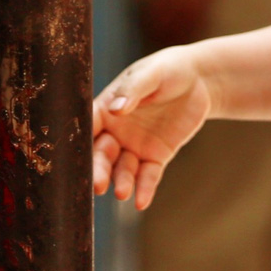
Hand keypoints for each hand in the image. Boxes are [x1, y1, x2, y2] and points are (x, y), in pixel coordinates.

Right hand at [92, 45, 212, 208]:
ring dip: (121, 181)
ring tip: (123, 192)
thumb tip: (116, 109)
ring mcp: (135, 145)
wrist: (199, 80)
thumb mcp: (151, 74)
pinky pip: (148, 175)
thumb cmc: (168, 69)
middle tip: (97, 185)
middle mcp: (117, 131)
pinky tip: (141, 202)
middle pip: (102, 154)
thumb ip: (133, 91)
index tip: (71, 160)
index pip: (87, 127)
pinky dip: (145, 188)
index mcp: (107, 108)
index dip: (78, 143)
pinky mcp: (156, 156)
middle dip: (98, 170)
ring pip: (123, 169)